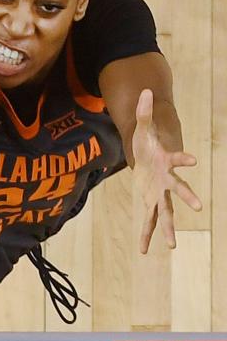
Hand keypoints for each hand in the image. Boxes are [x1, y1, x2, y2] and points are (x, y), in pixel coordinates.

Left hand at [132, 89, 201, 252]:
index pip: (177, 159)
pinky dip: (145, 234)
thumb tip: (145, 91)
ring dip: (168, 228)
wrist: (148, 156)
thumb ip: (144, 111)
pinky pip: (148, 219)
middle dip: (187, 197)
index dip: (183, 158)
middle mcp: (167, 180)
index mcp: (166, 162)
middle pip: (178, 190)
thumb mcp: (143, 126)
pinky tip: (144, 249)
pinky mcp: (150, 201)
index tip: (193, 160)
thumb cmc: (148, 141)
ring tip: (172, 245)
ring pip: (165, 212)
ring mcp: (159, 192)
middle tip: (198, 208)